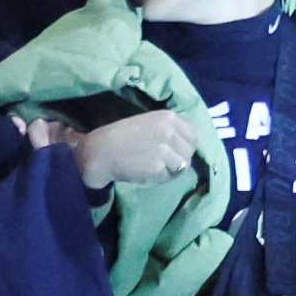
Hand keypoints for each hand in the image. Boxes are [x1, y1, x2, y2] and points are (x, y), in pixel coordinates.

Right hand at [75, 113, 194, 188]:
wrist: (101, 151)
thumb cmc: (122, 136)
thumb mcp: (149, 123)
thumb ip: (169, 130)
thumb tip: (186, 146)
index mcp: (168, 117)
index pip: (193, 135)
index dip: (186, 146)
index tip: (176, 152)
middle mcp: (170, 131)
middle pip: (190, 152)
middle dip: (180, 159)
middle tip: (164, 162)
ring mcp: (165, 149)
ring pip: (183, 166)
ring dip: (172, 170)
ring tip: (155, 167)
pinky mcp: (159, 166)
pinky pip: (169, 176)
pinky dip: (161, 178)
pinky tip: (147, 172)